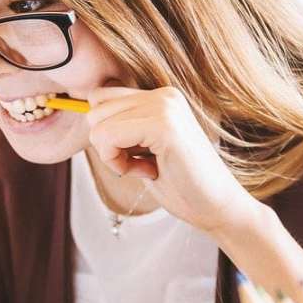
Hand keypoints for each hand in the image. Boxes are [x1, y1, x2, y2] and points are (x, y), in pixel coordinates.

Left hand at [85, 85, 258, 233]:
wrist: (218, 208)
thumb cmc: (182, 185)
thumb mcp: (144, 149)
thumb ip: (122, 128)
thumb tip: (84, 112)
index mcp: (161, 97)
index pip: (100, 98)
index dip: (107, 134)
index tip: (136, 156)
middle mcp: (163, 94)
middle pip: (94, 109)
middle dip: (108, 145)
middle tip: (142, 164)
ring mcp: (165, 106)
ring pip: (97, 124)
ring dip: (113, 155)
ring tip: (148, 167)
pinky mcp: (164, 125)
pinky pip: (108, 137)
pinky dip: (118, 162)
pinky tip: (148, 172)